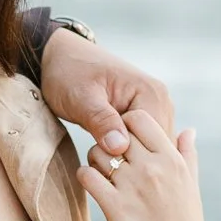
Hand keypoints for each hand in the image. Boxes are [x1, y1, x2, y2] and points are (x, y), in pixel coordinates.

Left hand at [40, 29, 173, 158]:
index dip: (132, 158)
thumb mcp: (80, 98)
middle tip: (101, 164)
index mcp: (152, 94)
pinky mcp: (143, 116)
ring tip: (102, 160)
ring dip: (128, 159)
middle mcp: (160, 101)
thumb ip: (100, 120)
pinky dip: (126, 154)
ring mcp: (154, 109)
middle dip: (131, 161)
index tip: (103, 161)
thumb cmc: (67, 73)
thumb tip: (120, 148)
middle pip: (157, 148)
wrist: (60, 57)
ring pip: (150, 149)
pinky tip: (107, 156)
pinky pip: (142, 143)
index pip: (156, 142)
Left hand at [77, 110, 209, 220]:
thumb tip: (188, 129)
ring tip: (102, 172)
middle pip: (116, 132)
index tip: (123, 136)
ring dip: (94, 158)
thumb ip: (187, 154)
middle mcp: (153, 168)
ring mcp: (132, 186)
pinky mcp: (114, 207)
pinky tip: (93, 184)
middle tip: (108, 152)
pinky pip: (87, 176)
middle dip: (108, 138)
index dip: (125, 122)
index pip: (140, 117)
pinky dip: (85, 176)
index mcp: (172, 160)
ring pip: (97, 152)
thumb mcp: (191, 186)